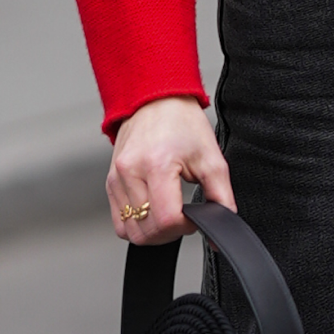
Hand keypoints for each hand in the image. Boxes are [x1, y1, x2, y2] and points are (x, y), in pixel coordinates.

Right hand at [107, 96, 232, 243]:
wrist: (155, 100)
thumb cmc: (183, 124)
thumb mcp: (212, 159)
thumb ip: (222, 198)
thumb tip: (223, 226)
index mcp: (157, 165)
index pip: (167, 220)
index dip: (186, 227)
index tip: (194, 216)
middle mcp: (131, 173)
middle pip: (146, 231)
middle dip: (169, 233)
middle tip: (183, 217)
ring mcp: (116, 178)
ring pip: (130, 231)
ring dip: (152, 232)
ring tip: (167, 214)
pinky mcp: (110, 182)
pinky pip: (119, 221)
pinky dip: (137, 224)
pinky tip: (152, 211)